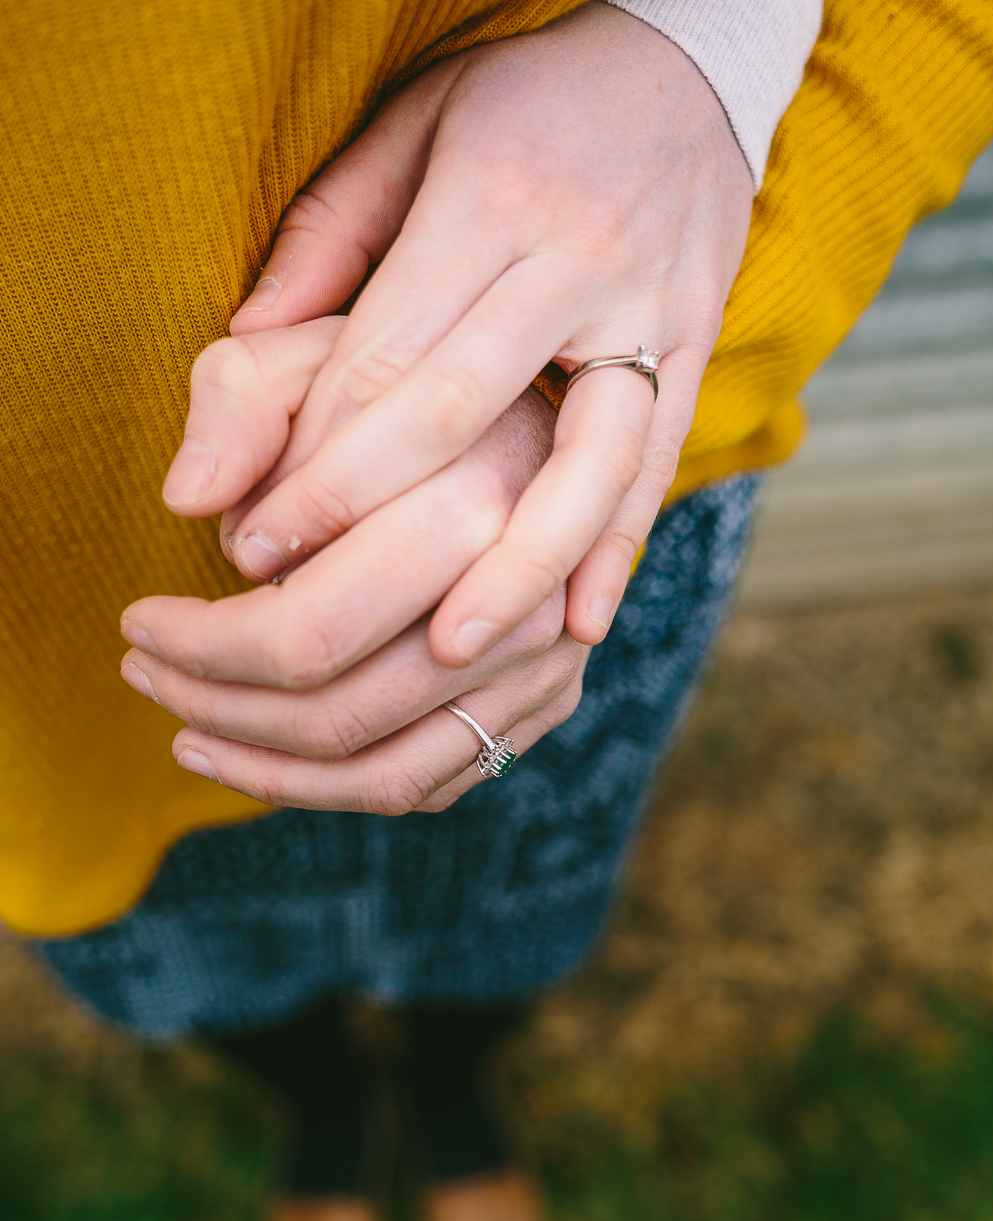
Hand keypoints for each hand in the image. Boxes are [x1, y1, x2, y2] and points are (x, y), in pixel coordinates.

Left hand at [122, 321, 584, 810]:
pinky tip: (252, 756)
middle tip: (141, 669)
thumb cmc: (399, 380)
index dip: (203, 638)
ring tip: (180, 728)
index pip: (311, 622)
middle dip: (217, 702)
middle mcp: (525, 602)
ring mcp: (543, 666)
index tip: (139, 618)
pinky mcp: (544, 706)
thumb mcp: (309, 350)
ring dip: (260, 768)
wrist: (531, 412)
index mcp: (475, 503)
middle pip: (341, 706)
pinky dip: (325, 790)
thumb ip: (241, 403)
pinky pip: (422, 788)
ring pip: (380, 771)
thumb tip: (188, 501)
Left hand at [161, 1, 751, 665]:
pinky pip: (657, 471)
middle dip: (371, 517)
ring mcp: (652, 317)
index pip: (388, 353)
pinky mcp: (698, 356)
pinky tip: (579, 626)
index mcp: (491, 198)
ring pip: (583, 463)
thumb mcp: (413, 121)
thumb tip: (247, 345)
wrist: (691, 68)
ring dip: (516, 566)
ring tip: (450, 648)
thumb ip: (331, 231)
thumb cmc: (526, 100)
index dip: (316, 456)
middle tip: (296, 605)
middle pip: (464, 413)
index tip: (251, 537)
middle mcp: (577, 263)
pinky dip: (616, 553)